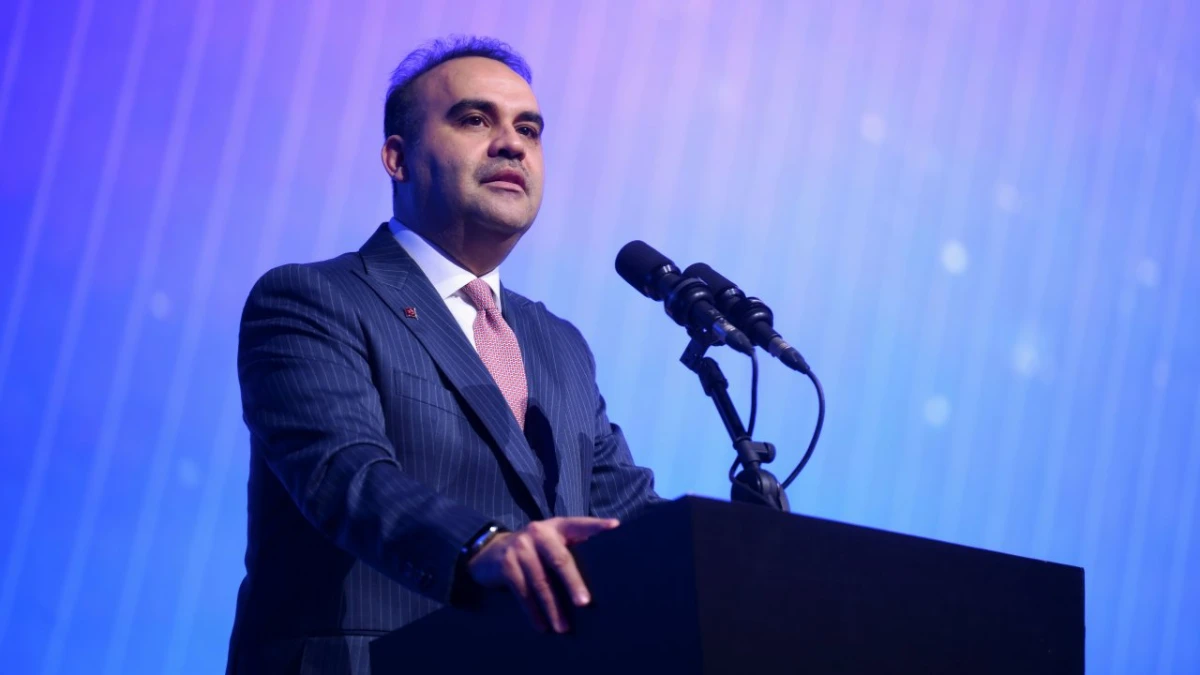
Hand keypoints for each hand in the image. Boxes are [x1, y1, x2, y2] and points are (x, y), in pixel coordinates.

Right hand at [466, 517, 618, 632]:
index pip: (579, 524)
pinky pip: (523, 593)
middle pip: (560, 560)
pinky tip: (542, 626)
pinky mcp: (507, 565)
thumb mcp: (550, 541)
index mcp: (556, 526)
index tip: (615, 527)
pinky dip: (534, 612)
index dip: (596, 526)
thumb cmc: (533, 551)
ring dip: (553, 608)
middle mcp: (539, 532)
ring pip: (541, 582)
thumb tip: (602, 570)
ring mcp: (521, 548)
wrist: (489, 552)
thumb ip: (570, 547)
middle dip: (573, 583)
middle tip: (584, 603)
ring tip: (563, 628)